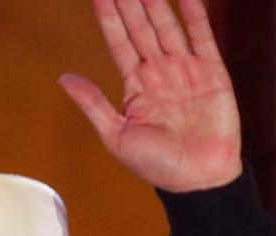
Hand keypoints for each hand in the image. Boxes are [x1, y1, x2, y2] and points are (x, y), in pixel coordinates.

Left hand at [60, 0, 242, 191]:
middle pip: (141, 27)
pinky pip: (202, 37)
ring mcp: (185, 70)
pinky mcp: (212, 73)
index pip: (119, 42)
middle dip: (131, 1)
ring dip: (157, 2)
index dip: (109, 16)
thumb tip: (63, 78)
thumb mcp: (115, 135)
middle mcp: (159, 73)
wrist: (196, 178)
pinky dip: (194, 14)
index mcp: (135, 86)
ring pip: (168, 26)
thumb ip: (92, 103)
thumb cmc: (156, 164)